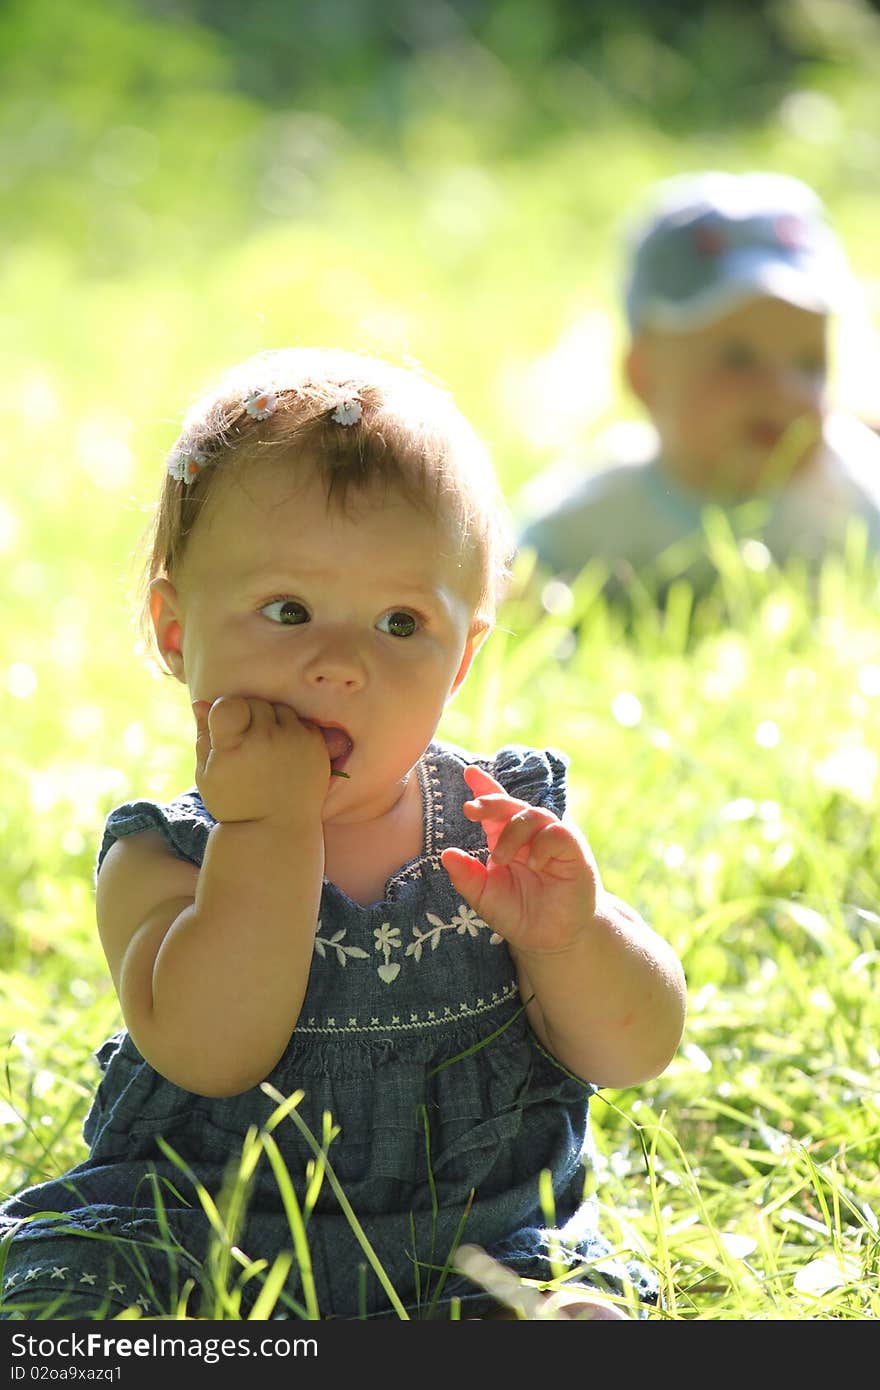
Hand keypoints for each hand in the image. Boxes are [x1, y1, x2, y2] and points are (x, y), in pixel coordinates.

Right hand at [193, 696, 329, 828]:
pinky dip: (293, 732)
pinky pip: (302, 721)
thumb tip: (200, 702)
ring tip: (267, 754)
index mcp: (233, 747)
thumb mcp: (207, 774)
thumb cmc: (234, 803)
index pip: (228, 704)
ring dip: (272, 723)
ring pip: (280, 709)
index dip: (225, 711)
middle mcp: (266, 739)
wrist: (276, 830)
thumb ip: (204, 736)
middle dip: (249, 717)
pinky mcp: (316, 745)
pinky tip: (285, 757)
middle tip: (247, 748)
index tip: (227, 729)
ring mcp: (294, 741)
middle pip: (255, 703)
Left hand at [440, 764, 599, 956]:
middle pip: (511, 804)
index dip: (485, 787)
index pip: (496, 809)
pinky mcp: (573, 851)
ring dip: (513, 832)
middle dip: (491, 801)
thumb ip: (467, 877)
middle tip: (472, 810)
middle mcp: (529, 835)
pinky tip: (534, 862)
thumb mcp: (485, 897)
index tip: (469, 773)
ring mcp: (552, 840)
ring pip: (533, 814)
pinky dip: (542, 843)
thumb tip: (446, 854)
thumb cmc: (519, 914)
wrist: (552, 939)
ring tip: (501, 859)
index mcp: (506, 840)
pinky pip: (558, 832)